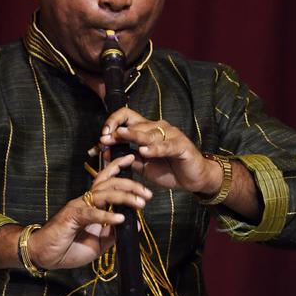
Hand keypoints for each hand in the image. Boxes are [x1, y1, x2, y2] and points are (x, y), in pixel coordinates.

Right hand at [26, 153, 153, 269]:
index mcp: (91, 203)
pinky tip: (120, 219)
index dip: (117, 167)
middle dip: (130, 185)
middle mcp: (85, 200)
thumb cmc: (69, 247)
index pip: (106, 180)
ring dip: (124, 197)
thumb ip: (115, 232)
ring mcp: (77, 207)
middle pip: (109, 183)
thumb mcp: (99, 242)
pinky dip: (107, 216)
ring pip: (104, 194)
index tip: (132, 159)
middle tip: (148, 194)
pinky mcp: (71, 217)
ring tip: (140, 204)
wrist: (46, 256)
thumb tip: (135, 224)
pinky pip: (92, 213)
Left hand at [98, 107, 221, 194]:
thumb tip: (106, 153)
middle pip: (136, 123)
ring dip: (133, 135)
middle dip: (118, 131)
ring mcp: (171, 135)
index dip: (113, 122)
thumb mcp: (143, 166)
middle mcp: (159, 128)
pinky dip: (155, 149)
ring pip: (149, 133)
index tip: (103, 136)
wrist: (193, 180)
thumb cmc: (169, 170)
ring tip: (120, 136)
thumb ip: (128, 158)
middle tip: (105, 139)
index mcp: (147, 130)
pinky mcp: (182, 145)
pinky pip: (166, 146)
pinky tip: (145, 151)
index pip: (128, 116)